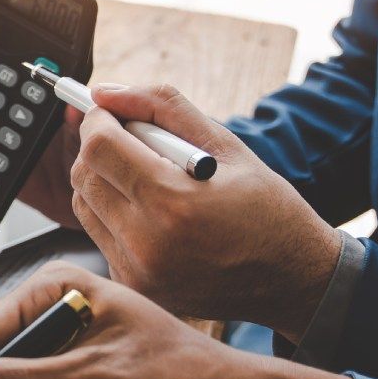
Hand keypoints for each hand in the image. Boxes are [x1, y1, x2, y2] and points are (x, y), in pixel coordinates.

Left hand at [70, 84, 340, 338]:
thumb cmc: (268, 210)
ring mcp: (136, 271)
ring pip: (84, 206)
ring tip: (148, 178)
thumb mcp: (227, 146)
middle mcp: (146, 243)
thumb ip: (162, 108)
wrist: (293, 280)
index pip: (99, 147)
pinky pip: (100, 235)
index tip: (110, 114)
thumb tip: (106, 92)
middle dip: (99, 148)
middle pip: (84, 175)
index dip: (98, 121)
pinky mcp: (133, 286)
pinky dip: (115, 215)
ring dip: (104, 181)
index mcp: (173, 202)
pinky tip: (154, 214)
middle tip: (132, 142)